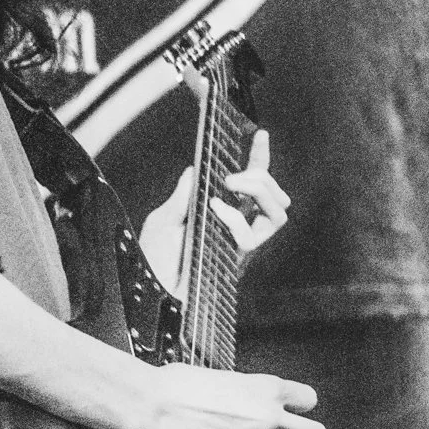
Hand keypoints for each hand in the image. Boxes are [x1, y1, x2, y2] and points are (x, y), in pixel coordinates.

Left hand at [138, 131, 289, 297]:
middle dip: (262, 175)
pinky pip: (251, 238)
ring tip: (230, 184)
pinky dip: (234, 217)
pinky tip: (213, 209)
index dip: (260, 160)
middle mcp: (238, 231)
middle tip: (231, 175)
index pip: (254, 185)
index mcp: (224, 217)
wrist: (150, 293)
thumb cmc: (155, 262)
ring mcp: (239, 246)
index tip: (260, 135)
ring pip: (278, 214)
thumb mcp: (163, 219)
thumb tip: (195, 169)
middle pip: (276, 199)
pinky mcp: (235, 261)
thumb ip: (182, 195)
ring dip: (259, 190)